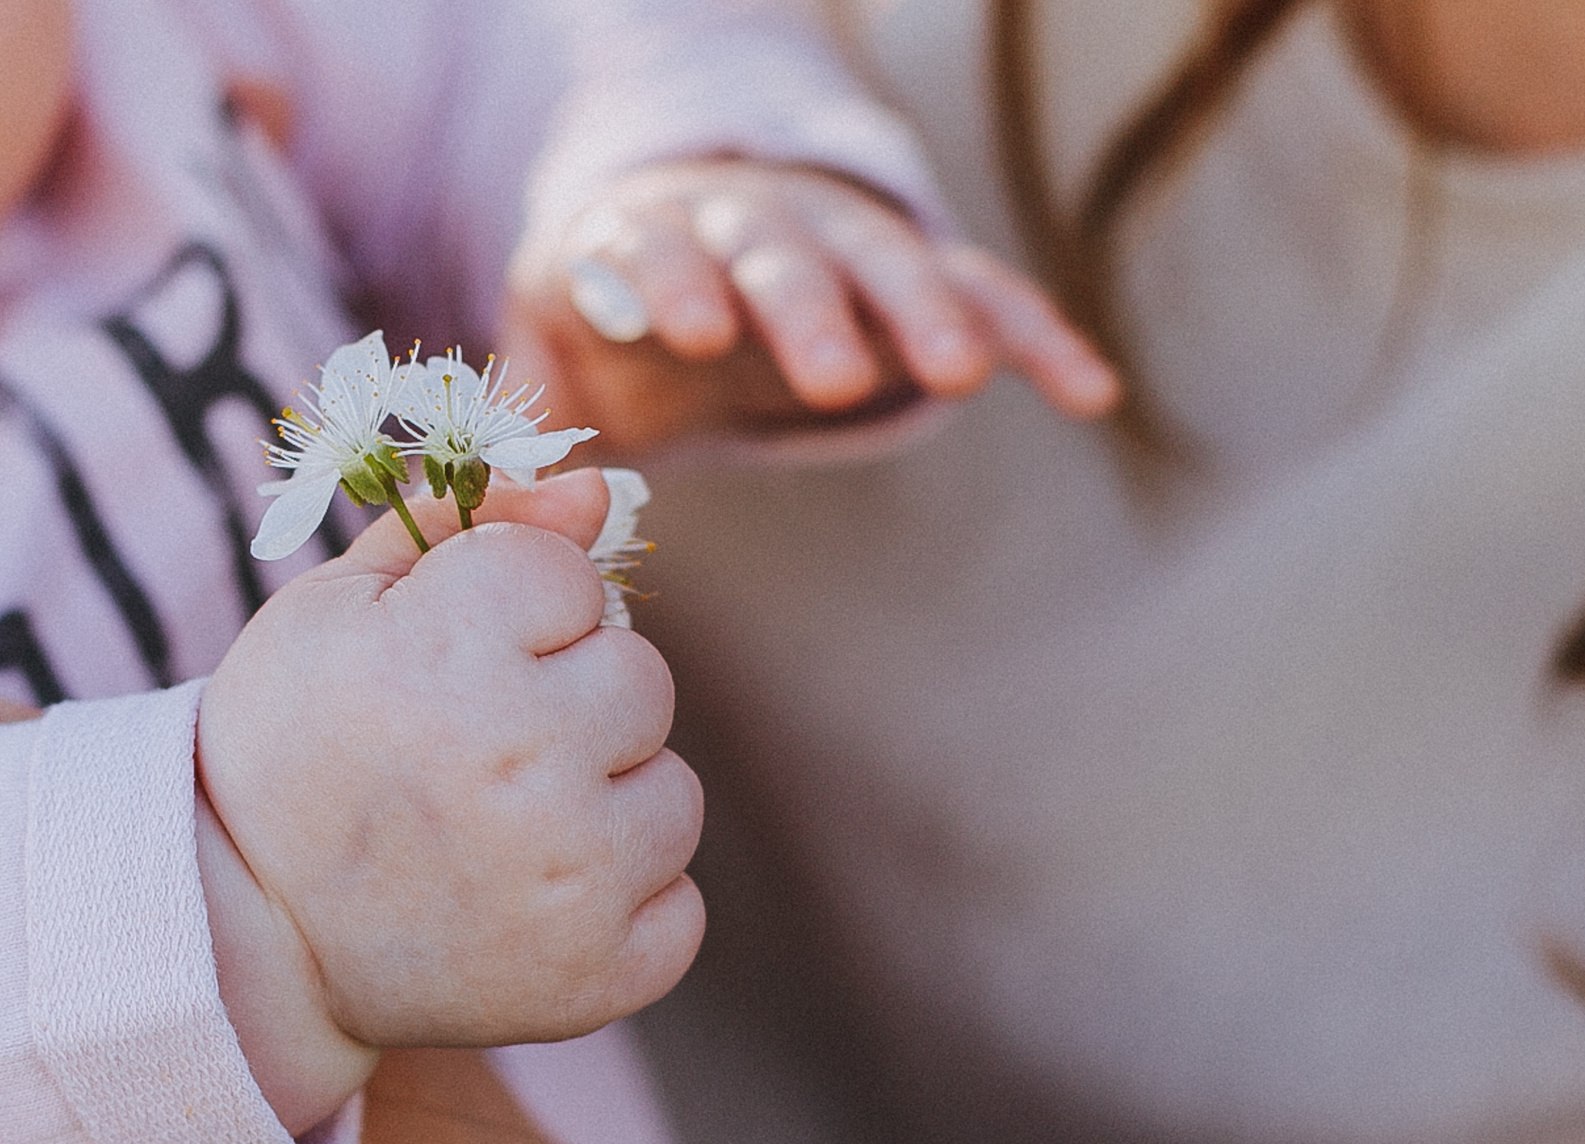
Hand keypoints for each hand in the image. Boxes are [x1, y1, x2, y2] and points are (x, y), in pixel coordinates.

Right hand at [197, 469, 705, 1067]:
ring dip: (603, 811)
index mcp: (451, 648)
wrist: (240, 942)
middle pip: (641, 681)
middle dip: (570, 706)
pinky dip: (616, 913)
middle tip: (476, 760)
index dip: (510, 617)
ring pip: (672, 797)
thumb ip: (471, 526)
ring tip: (500, 840)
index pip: (572, 578)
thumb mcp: (338, 610)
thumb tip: (600, 490)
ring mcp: (571, 876)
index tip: (442, 671)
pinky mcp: (599, 976)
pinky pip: (678, 909)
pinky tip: (527, 910)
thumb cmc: (291, 753)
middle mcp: (523, 758)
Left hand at [505, 159, 1119, 450]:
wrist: (689, 249)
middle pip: (782, 255)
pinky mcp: (917, 271)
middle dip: (808, 309)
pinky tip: (1089, 392)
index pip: (656, 247)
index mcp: (646, 236)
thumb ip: (524, 404)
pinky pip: (988, 295)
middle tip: (836, 376)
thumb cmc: (612, 320)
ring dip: (925, 314)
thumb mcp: (551, 346)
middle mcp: (751, 221)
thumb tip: (496, 480)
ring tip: (959, 379)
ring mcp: (841, 238)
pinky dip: (1038, 337)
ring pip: (889, 263)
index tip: (689, 329)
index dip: (670, 282)